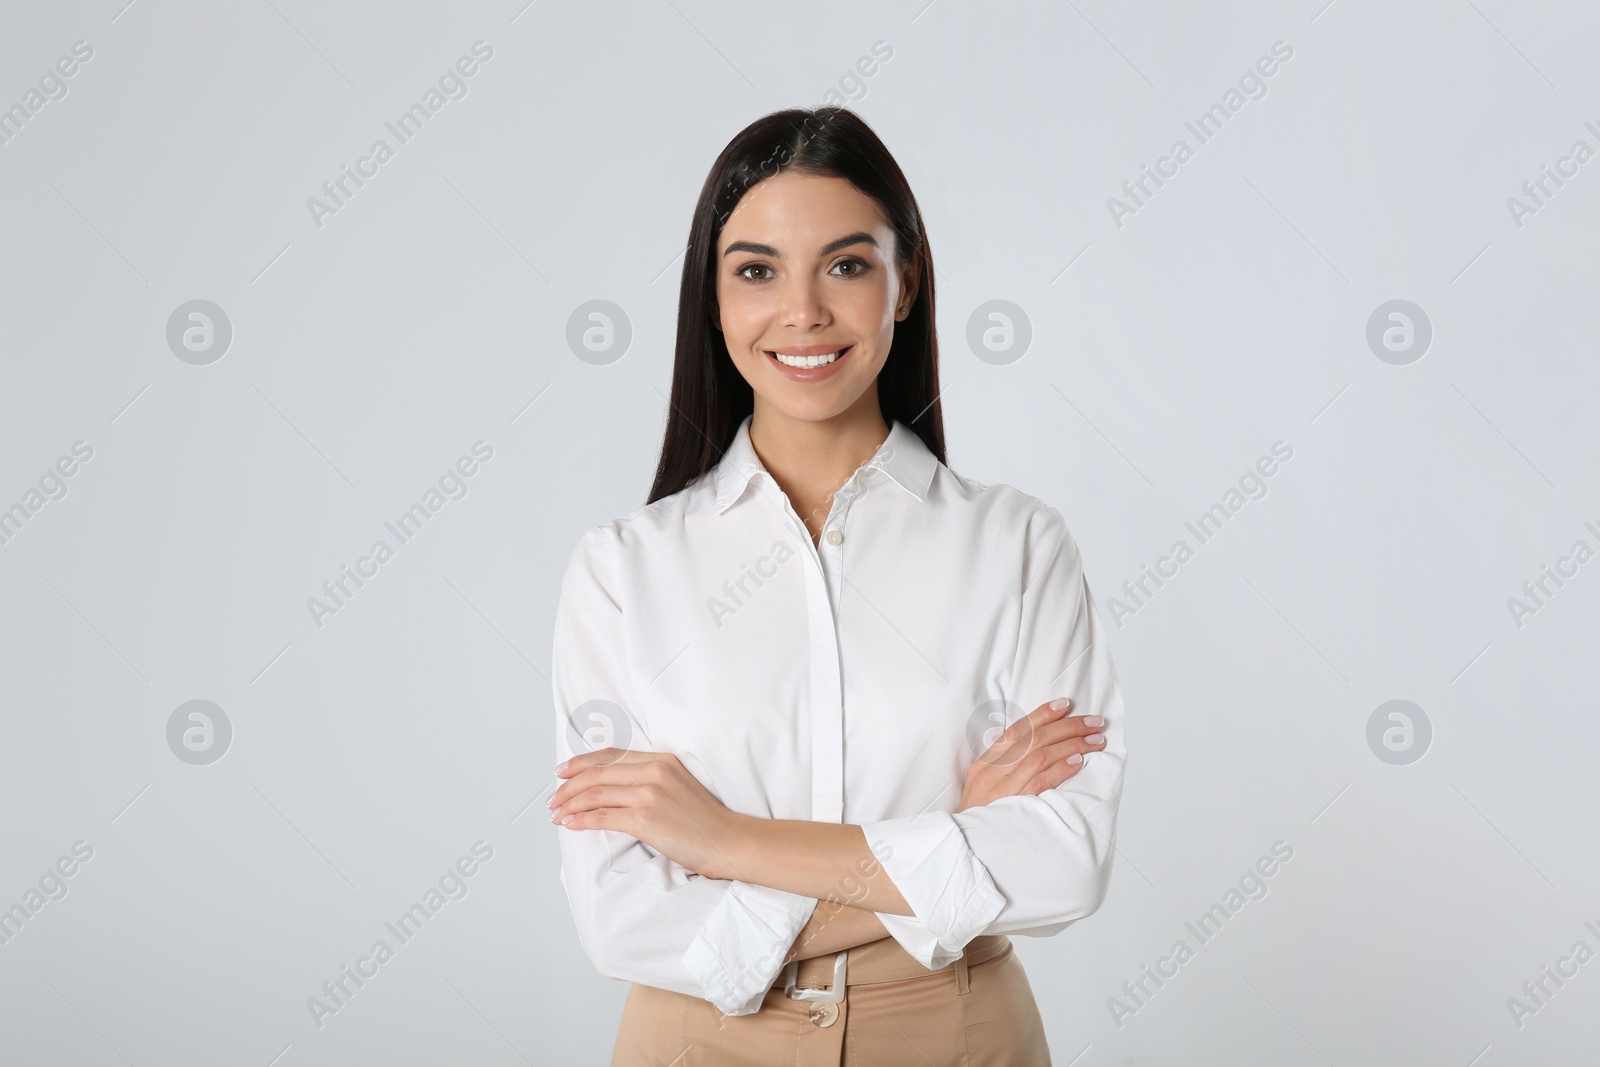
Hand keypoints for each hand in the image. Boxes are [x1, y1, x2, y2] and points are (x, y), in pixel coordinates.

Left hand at [550, 748, 738, 878]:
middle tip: (552, 798)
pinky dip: (580, 820)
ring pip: (595, 793)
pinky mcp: (645, 818)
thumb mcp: (677, 787)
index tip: (562, 771)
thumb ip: (649, 780)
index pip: (610, 755)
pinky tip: (570, 824)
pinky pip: (602, 816)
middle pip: (597, 772)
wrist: (727, 841)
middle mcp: (654, 771)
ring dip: (569, 804)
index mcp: (661, 760)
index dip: (580, 762)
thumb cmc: (703, 821)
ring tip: (556, 814)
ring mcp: (650, 794)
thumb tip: (612, 789)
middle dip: (568, 785)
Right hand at [957, 698, 1103, 811]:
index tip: (1066, 704)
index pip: (1016, 730)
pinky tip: (1079, 761)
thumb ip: (1002, 770)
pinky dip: (1062, 768)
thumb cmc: (979, 822)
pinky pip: (1041, 782)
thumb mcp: (981, 790)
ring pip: (1040, 756)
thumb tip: (1035, 751)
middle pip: (1033, 739)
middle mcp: (990, 773)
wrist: (965, 850)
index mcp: (983, 765)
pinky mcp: (1014, 808)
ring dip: (1072, 744)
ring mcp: (1001, 790)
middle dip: (1067, 726)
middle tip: (1093, 722)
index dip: (1042, 714)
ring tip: (1095, 740)